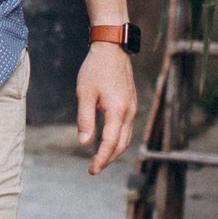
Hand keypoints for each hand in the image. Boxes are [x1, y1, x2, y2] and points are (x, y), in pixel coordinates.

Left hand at [77, 45, 136, 177]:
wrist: (112, 48)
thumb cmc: (96, 69)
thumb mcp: (84, 94)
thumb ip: (85, 120)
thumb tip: (84, 142)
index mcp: (118, 110)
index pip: (111, 142)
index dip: (101, 158)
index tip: (92, 170)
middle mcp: (130, 112)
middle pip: (122, 144)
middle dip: (108, 159)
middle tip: (93, 169)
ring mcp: (133, 108)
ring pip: (126, 137)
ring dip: (114, 151)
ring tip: (100, 159)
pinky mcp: (132, 103)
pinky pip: (127, 128)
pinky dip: (118, 139)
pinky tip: (107, 141)